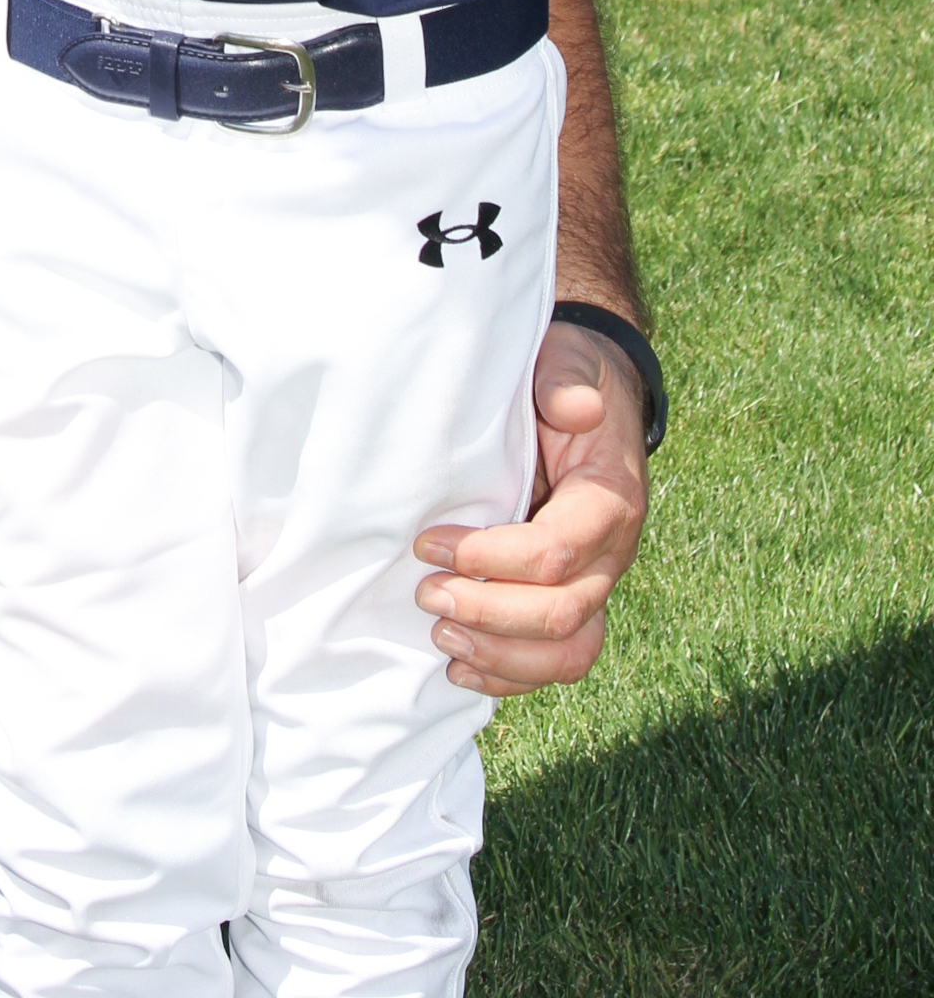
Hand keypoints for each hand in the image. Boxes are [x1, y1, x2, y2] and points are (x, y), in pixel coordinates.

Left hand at [412, 317, 649, 695]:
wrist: (593, 395)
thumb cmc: (569, 381)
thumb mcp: (570, 364)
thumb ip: (568, 381)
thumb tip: (575, 407)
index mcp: (611, 500)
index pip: (557, 552)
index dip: (492, 558)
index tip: (431, 544)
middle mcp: (612, 554)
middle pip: (562, 614)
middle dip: (488, 612)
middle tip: (426, 593)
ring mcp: (596, 583)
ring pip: (568, 652)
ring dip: (501, 656)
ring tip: (441, 640)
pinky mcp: (574, 599)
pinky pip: (558, 658)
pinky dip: (512, 674)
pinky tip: (464, 669)